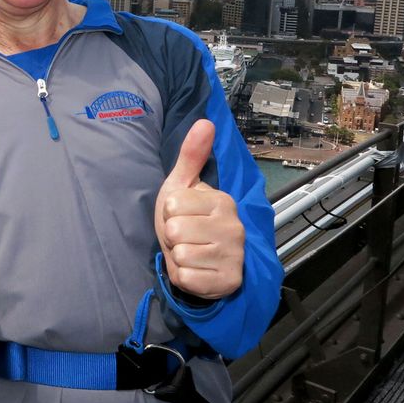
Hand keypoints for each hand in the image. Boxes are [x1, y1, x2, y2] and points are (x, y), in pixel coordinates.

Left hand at [155, 119, 244, 299]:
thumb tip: (205, 121)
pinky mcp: (228, 281)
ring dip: (178, 257)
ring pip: (181, 255)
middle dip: (172, 237)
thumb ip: (191, 155)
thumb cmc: (189, 219)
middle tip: (186, 237)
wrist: (205, 261)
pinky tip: (196, 270)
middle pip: (175, 231)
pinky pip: (187, 278)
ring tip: (191, 252)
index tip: (182, 216)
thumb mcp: (183, 185)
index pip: (172, 205)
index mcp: (223, 201)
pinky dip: (184, 277)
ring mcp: (234, 256)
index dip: (169, 213)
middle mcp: (234, 227)